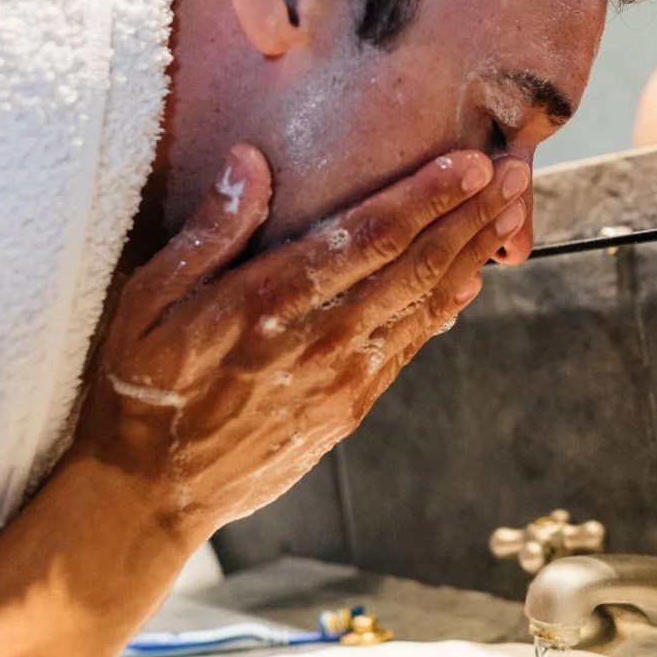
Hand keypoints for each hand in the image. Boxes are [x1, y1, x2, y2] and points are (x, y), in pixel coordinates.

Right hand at [69, 145, 528, 536]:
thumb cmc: (141, 386)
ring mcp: (339, 380)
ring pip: (422, 308)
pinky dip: (444, 311)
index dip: (426, 197)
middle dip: (469, 219)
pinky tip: (467, 282)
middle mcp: (315, 340)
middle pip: (413, 268)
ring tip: (508, 218)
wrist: (150, 494)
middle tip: (515, 177)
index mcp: (267, 303)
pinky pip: (408, 350)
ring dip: (470, 259)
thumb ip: (207, 231)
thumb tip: (253, 162)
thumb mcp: (147, 299)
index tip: (470, 163)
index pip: (366, 237)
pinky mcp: (346, 410)